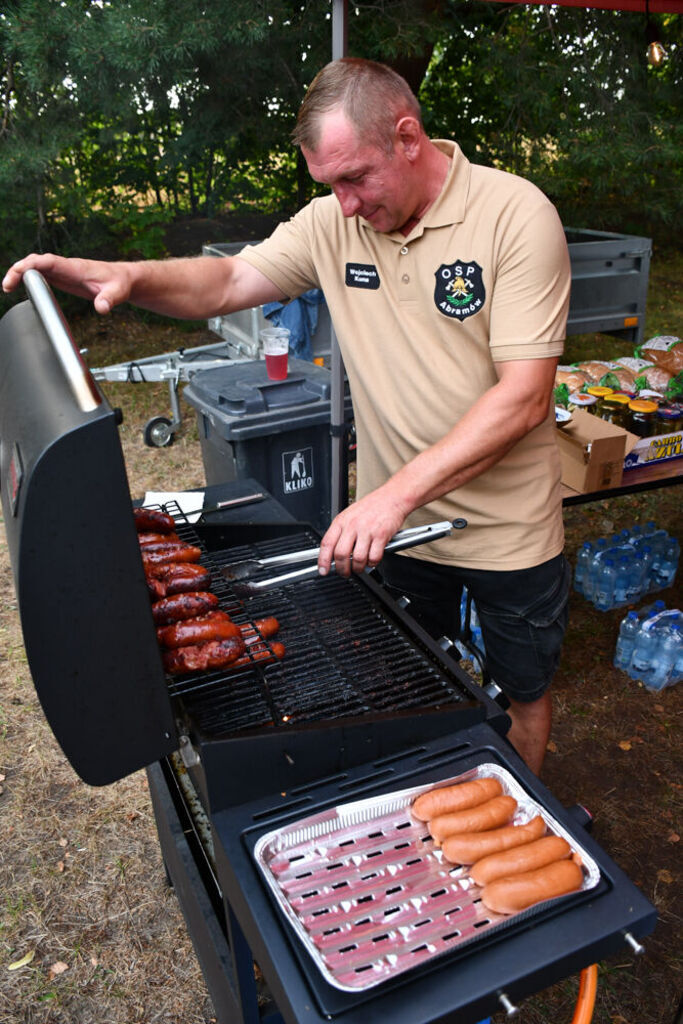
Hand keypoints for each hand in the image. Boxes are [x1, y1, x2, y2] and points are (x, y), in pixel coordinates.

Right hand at [2, 254, 131, 313]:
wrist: (123, 279)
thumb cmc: (120, 283)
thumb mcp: (117, 293)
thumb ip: (109, 300)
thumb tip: (102, 308)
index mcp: (74, 267)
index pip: (47, 261)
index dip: (30, 265)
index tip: (17, 274)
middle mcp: (65, 266)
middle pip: (35, 262)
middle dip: (18, 270)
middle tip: (6, 286)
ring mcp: (62, 271)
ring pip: (35, 266)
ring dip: (19, 273)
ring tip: (7, 287)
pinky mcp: (62, 277)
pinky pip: (40, 273)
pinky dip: (27, 277)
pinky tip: (18, 286)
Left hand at [317, 488, 408, 577]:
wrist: (392, 497)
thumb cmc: (372, 506)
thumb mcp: (349, 515)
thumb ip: (341, 532)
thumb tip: (333, 552)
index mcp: (342, 521)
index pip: (327, 543)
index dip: (323, 560)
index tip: (323, 570)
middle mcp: (353, 526)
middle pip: (341, 554)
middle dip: (341, 569)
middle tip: (344, 573)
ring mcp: (367, 531)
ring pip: (358, 559)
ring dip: (358, 568)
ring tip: (359, 568)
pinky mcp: (381, 536)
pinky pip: (374, 557)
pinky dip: (372, 563)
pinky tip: (372, 560)